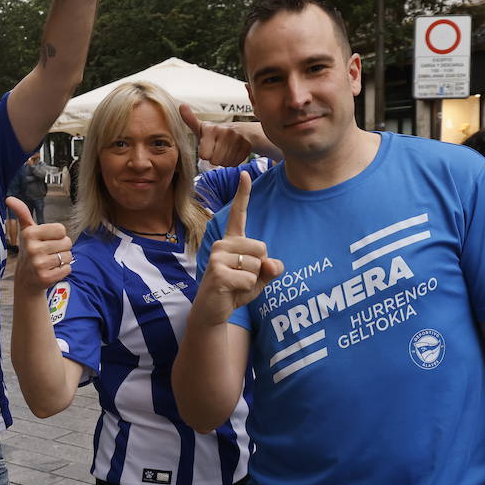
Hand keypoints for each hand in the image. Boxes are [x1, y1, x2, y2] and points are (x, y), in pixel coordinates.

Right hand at [7, 197, 72, 294]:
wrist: (25, 280)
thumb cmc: (29, 251)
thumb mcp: (26, 231)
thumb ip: (22, 213)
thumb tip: (9, 198)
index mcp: (29, 233)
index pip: (61, 229)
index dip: (58, 235)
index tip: (47, 240)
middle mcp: (33, 248)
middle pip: (67, 242)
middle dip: (61, 248)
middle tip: (49, 253)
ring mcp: (39, 264)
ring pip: (68, 256)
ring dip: (62, 260)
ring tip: (50, 262)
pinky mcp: (46, 277)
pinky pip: (68, 269)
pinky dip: (63, 270)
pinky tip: (51, 271)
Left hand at [179, 103, 251, 166]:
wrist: (241, 131)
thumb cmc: (216, 133)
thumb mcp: (202, 128)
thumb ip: (190, 120)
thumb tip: (181, 106)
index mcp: (211, 129)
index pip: (204, 155)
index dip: (205, 154)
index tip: (208, 147)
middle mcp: (225, 132)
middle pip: (215, 161)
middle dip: (215, 158)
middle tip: (218, 150)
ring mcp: (238, 138)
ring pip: (225, 163)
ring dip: (224, 161)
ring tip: (225, 151)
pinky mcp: (248, 145)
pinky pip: (236, 163)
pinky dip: (234, 161)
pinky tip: (234, 152)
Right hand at [199, 172, 281, 323]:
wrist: (212, 311)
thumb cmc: (236, 290)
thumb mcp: (260, 278)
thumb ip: (271, 268)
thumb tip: (272, 264)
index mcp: (232, 241)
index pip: (239, 214)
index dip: (242, 194)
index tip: (244, 173)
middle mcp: (223, 244)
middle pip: (262, 248)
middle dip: (260, 268)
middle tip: (241, 278)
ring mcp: (218, 257)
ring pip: (257, 265)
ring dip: (253, 281)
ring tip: (235, 286)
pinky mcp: (218, 272)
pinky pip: (249, 279)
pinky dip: (247, 290)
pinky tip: (231, 292)